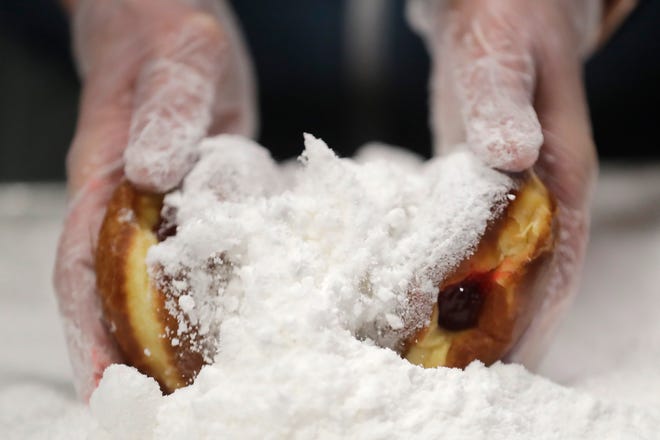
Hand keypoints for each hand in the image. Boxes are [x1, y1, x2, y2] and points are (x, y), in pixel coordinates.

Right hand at [54, 0, 254, 399]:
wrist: (173, 29)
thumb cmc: (169, 34)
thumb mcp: (181, 58)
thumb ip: (169, 108)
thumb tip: (153, 170)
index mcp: (106, 177)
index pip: (82, 266)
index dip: (89, 331)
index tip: (107, 389)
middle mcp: (122, 206)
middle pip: (109, 296)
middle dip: (126, 359)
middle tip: (161, 417)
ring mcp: (153, 212)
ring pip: (147, 289)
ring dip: (163, 344)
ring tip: (195, 397)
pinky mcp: (184, 208)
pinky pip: (188, 265)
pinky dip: (199, 304)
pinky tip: (225, 333)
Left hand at [408, 0, 614, 365]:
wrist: (497, 10)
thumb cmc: (505, 23)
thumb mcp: (502, 55)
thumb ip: (501, 102)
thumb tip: (514, 154)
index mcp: (560, 174)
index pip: (558, 260)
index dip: (535, 314)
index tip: (504, 361)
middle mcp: (543, 195)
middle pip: (529, 278)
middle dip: (500, 328)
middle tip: (455, 373)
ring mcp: (513, 194)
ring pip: (501, 266)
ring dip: (475, 310)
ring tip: (436, 353)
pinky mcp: (482, 187)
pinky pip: (472, 241)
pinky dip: (452, 274)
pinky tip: (423, 295)